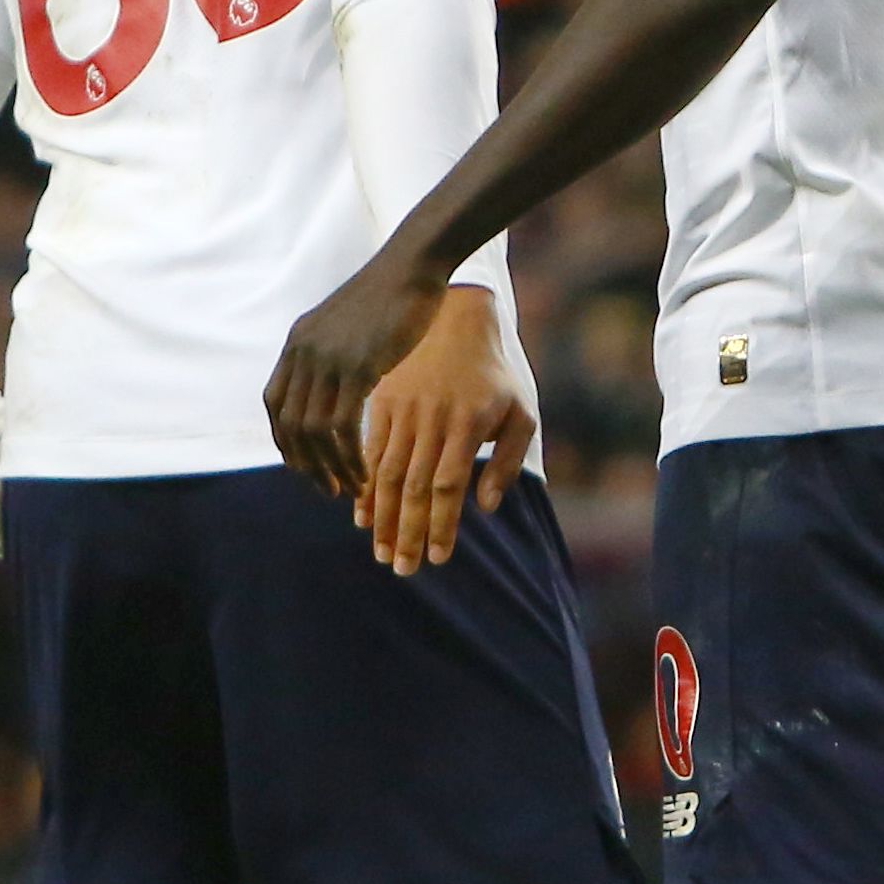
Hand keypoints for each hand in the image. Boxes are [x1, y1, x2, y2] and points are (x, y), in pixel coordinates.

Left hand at [267, 251, 450, 502]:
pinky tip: (364, 471)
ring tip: (351, 488)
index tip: (308, 466)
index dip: (286, 442)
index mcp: (298, 341)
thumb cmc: (393, 293)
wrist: (413, 264)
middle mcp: (303, 351)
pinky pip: (341, 425)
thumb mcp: (348, 322)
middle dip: (306, 465)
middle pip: (289, 424)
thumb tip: (334, 378)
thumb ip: (333, 350)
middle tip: (328, 488)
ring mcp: (327, 359)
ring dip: (330, 467)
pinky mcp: (357, 366)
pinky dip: (349, 456)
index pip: (275, 404)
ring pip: (313, 431)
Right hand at [356, 287, 533, 574]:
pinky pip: (369, 451)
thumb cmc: (496, 371)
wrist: (455, 313)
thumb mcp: (521, 411)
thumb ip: (510, 461)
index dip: (442, 525)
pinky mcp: (380, 400)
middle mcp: (431, 417)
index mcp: (469, 421)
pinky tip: (362, 516)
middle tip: (404, 570)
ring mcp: (402, 408)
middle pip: (414, 487)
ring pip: (387, 474)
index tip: (439, 559)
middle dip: (408, 534)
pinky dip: (364, 487)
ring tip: (382, 553)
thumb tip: (486, 508)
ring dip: (383, 518)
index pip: (449, 485)